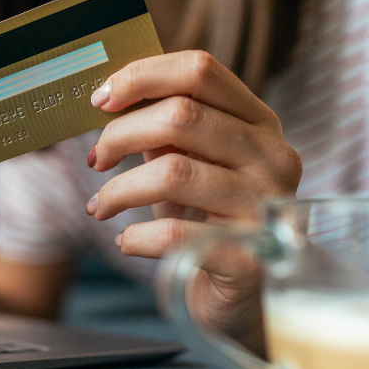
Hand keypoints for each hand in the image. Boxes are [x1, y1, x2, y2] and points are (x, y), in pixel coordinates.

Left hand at [85, 50, 301, 351]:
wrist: (245, 298)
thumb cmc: (209, 220)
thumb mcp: (192, 163)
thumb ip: (165, 129)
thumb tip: (108, 97)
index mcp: (259, 124)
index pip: (200, 71)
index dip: (142, 76)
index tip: (100, 99)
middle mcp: (272, 158)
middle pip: (181, 116)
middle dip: (120, 135)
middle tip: (95, 160)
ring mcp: (266, 208)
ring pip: (173, 173)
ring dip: (119, 189)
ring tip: (100, 206)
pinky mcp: (250, 259)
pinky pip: (175, 234)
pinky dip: (136, 236)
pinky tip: (126, 241)